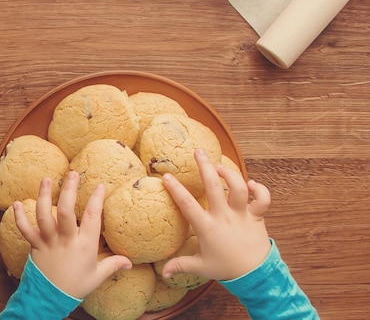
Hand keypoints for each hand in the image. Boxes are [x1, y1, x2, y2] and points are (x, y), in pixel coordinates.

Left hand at [13, 170, 131, 298]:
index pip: (93, 217)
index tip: (100, 185)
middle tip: (72, 174)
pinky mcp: (35, 246)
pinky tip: (16, 203)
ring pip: (44, 216)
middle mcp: (66, 240)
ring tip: (47, 180)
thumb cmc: (76, 286)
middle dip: (69, 190)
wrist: (51, 299)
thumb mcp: (97, 276)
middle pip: (67, 211)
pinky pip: (25, 230)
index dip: (96, 199)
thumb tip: (130, 262)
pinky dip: (18, 217)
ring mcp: (49, 242)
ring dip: (44, 196)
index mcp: (85, 245)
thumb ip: (113, 264)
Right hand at [161, 148, 271, 280]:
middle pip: (213, 186)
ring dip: (229, 173)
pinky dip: (259, 188)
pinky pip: (262, 199)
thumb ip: (180, 265)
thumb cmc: (226, 268)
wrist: (255, 275)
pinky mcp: (257, 216)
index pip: (187, 205)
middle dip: (204, 166)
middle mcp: (224, 217)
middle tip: (198, 151)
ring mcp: (241, 215)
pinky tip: (251, 184)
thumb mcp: (200, 267)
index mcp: (207, 227)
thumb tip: (163, 272)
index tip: (166, 176)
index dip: (176, 189)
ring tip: (219, 166)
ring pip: (238, 187)